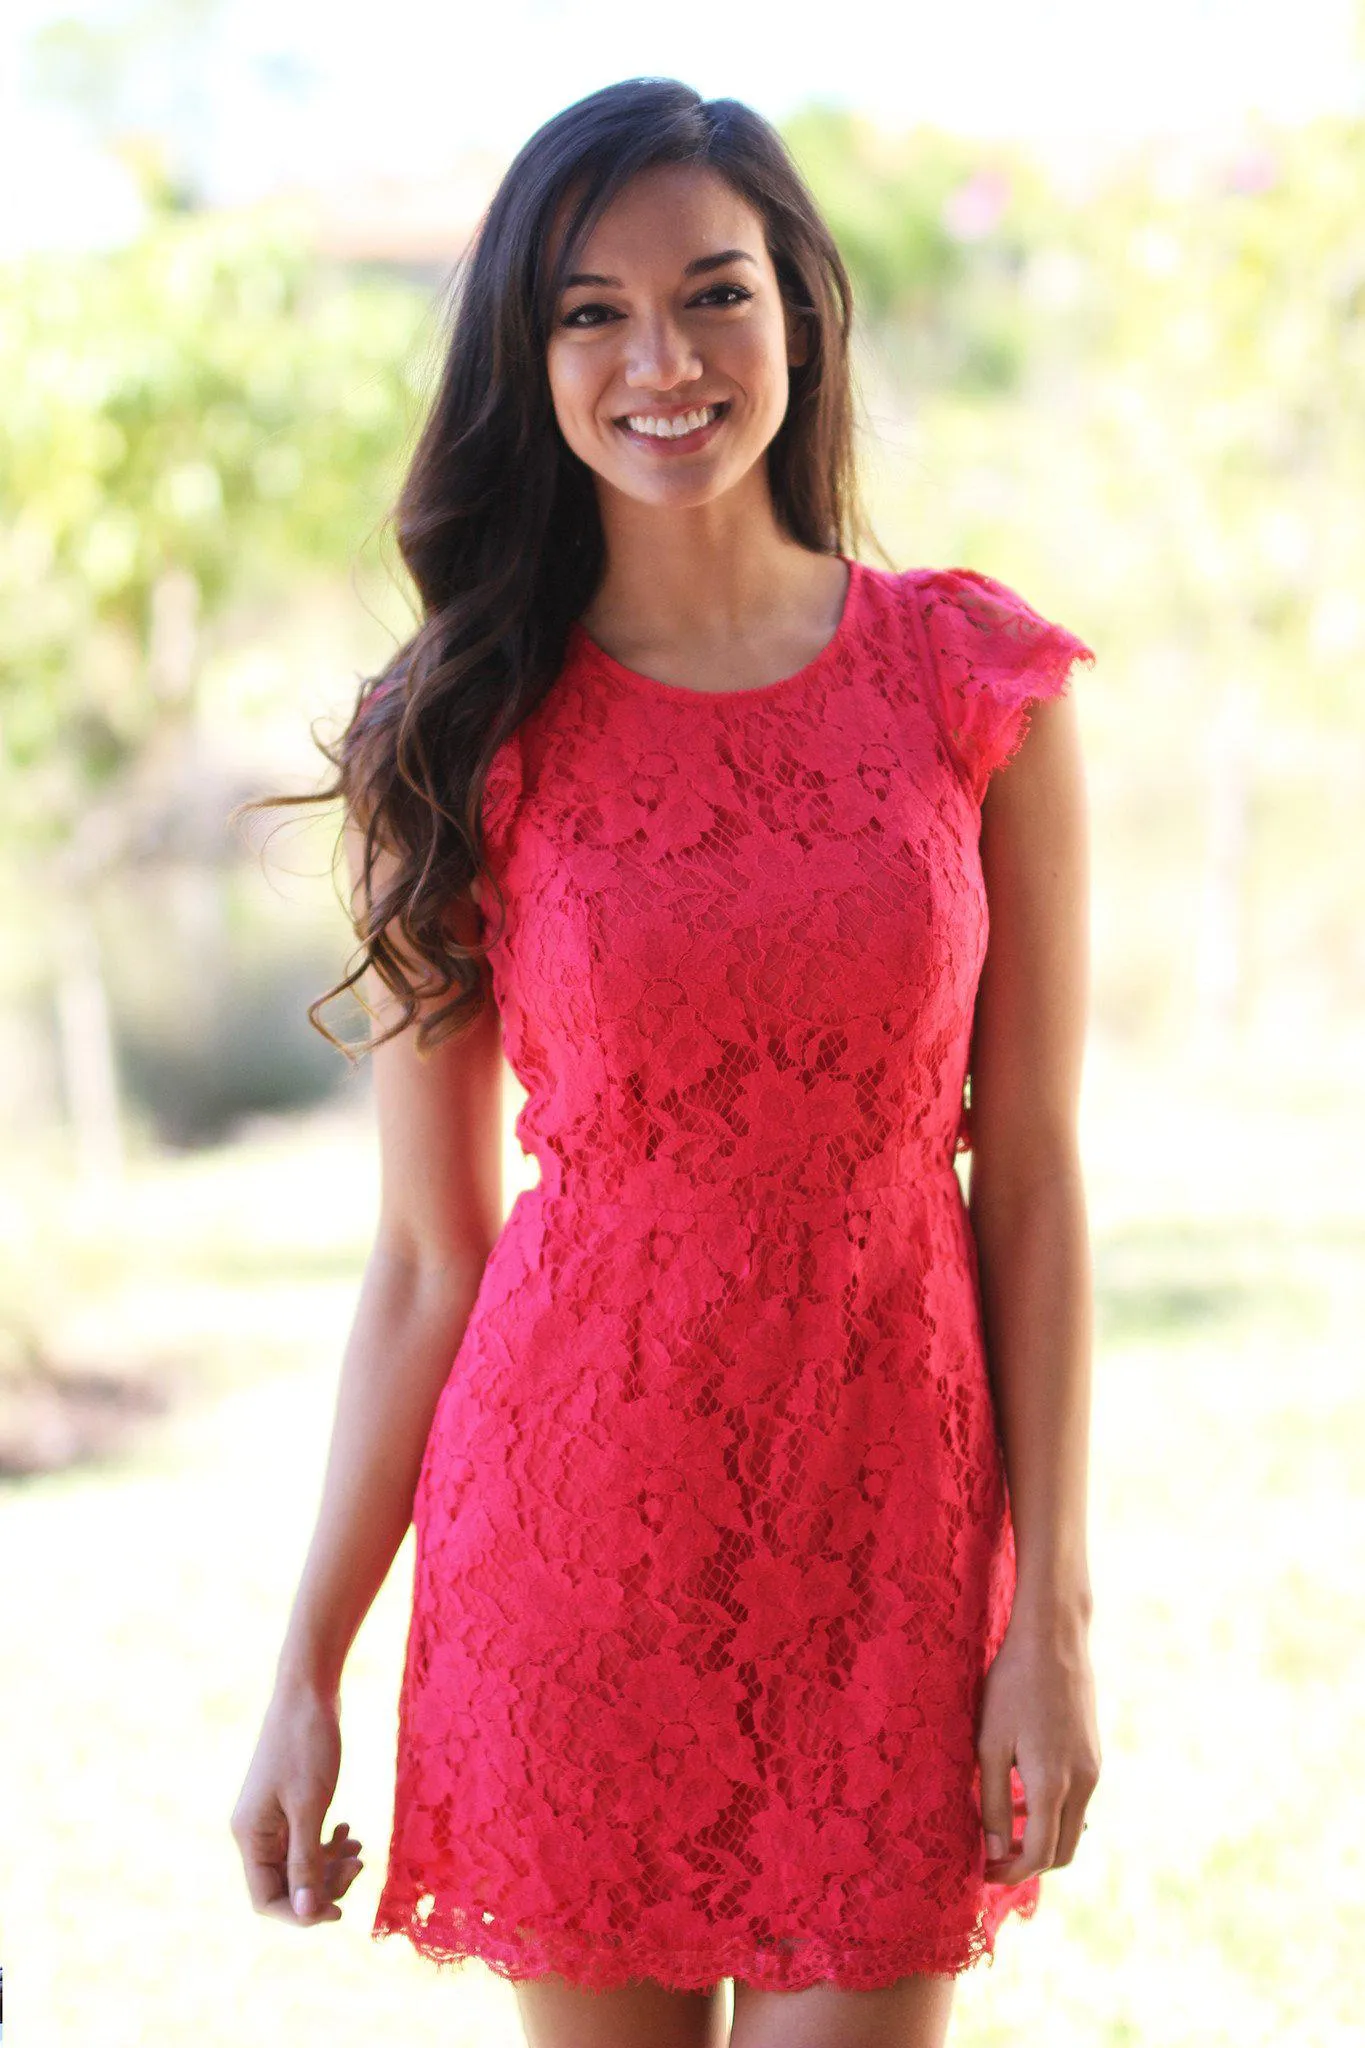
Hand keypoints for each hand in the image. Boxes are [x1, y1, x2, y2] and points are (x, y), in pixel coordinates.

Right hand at [230, 1680, 365, 1925]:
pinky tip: (349, 1831)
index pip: (265, 1900)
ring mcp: (271, 1818)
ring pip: (299, 1865)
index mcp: (250, 1837)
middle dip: (323, 1886)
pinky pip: (306, 1841)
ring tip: (360, 1851)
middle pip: (285, 1886)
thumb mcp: (310, 1807)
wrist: (309, 1692)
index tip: (339, 1910)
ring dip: (330, 1866)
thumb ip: (306, 1862)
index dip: (300, 1914)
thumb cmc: (306, 1746)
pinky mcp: (289, 1804)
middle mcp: (255, 1832)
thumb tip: (307, 1913)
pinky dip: (328, 1844)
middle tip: (359, 1867)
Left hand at [976, 1606, 1100, 1885]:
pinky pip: (1077, 1801)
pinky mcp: (1094, 1754)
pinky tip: (1023, 1793)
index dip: (1010, 1873)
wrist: (1054, 1638)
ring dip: (1041, 1838)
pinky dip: (1053, 1812)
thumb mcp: (990, 1743)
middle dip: (1029, 1863)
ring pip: (1072, 1827)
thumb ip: (994, 1802)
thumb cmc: (1012, 1686)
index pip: (1039, 1855)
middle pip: (1063, 1851)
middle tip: (992, 1859)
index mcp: (1054, 1784)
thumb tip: (996, 1851)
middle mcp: (1083, 1783)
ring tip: (1002, 1828)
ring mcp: (1093, 1768)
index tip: (982, 1871)